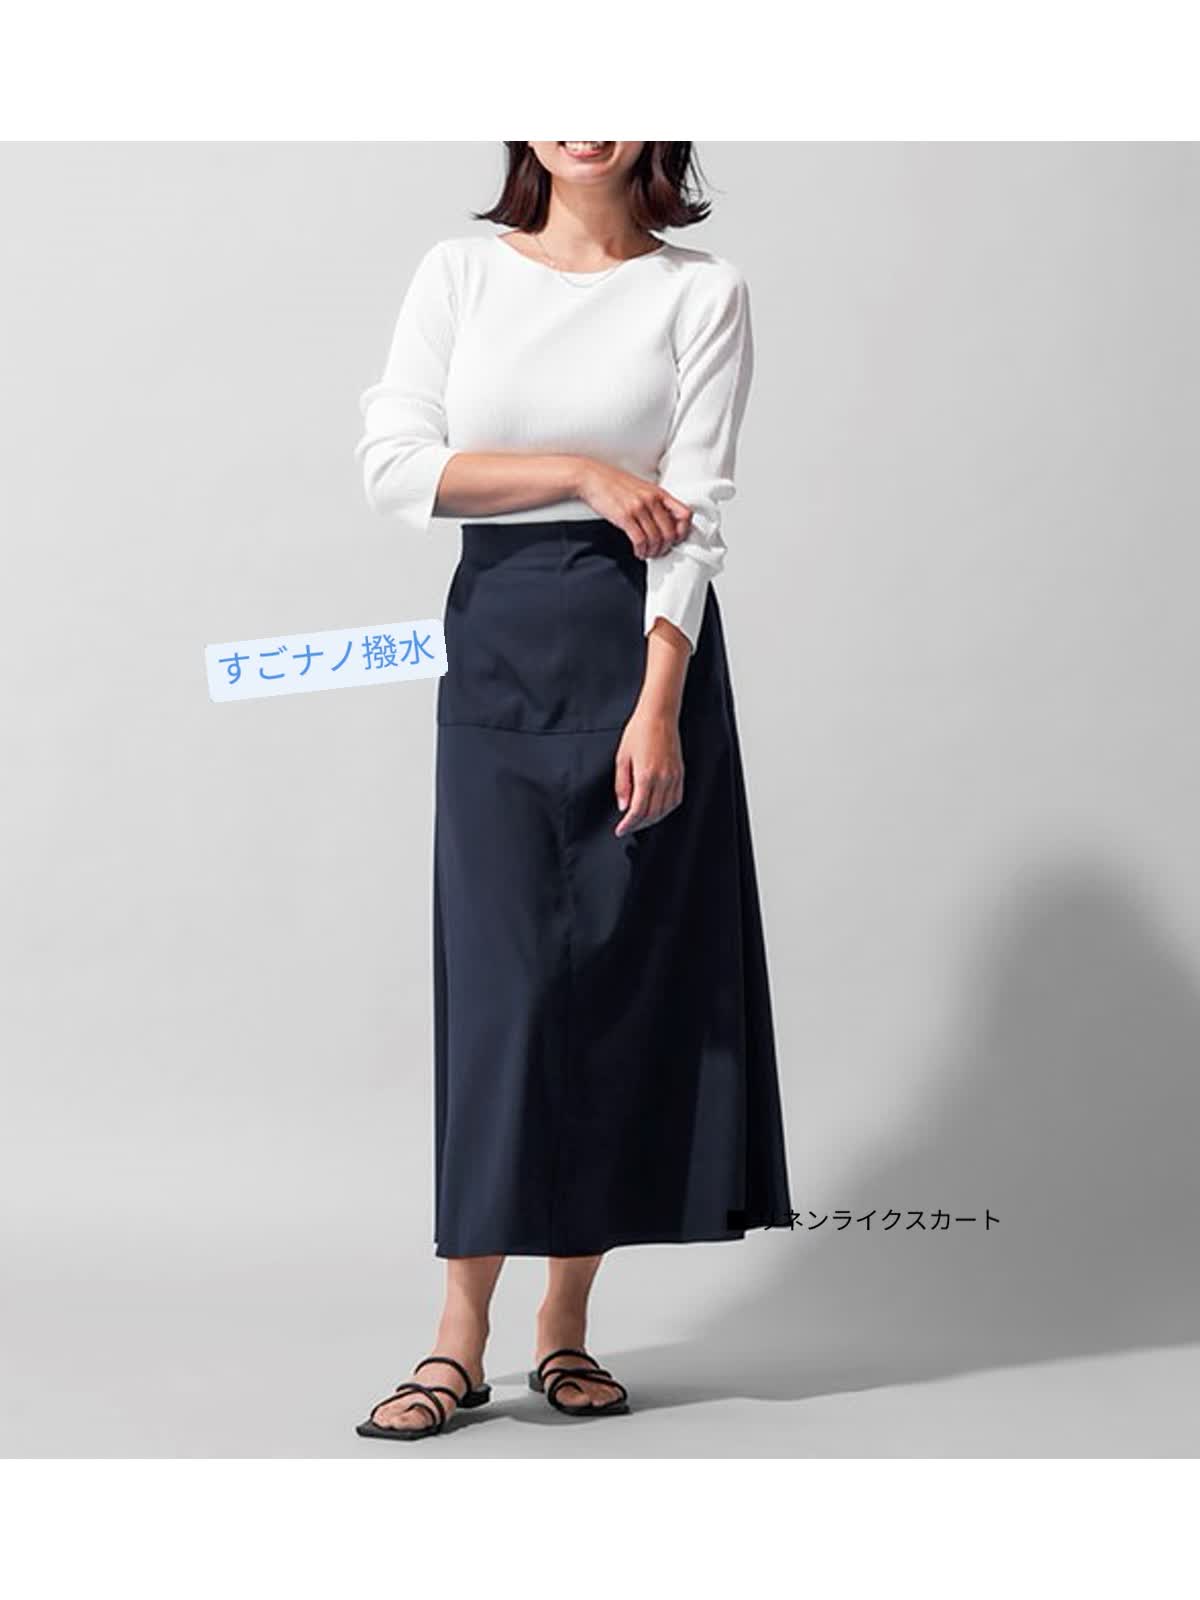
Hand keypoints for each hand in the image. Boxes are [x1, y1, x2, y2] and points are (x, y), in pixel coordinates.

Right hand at [575, 460, 694, 558]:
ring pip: (655, 539)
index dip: (684, 530)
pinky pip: (640, 540)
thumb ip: (655, 502)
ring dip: (652, 551)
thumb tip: (666, 522)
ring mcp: (638, 508)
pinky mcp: (624, 516)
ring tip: (647, 553)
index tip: (676, 538)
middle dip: (665, 547)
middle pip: (670, 532)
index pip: (685, 514)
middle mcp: (651, 500)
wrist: (592, 477)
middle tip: (659, 552)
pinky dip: (641, 550)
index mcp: (659, 493)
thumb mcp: (642, 488)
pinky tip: (638, 552)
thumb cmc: (614, 483)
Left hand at [614, 708, 683, 835]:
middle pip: (652, 814)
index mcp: (646, 775)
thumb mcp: (622, 758)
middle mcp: (663, 779)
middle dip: (639, 824)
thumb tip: (623, 806)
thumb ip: (622, 785)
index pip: (638, 810)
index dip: (628, 824)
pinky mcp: (680, 773)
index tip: (620, 830)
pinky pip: (676, 799)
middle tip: (628, 827)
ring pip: (665, 809)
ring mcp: (674, 777)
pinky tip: (657, 809)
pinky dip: (666, 809)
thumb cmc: (639, 732)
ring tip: (641, 821)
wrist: (659, 716)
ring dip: (653, 819)